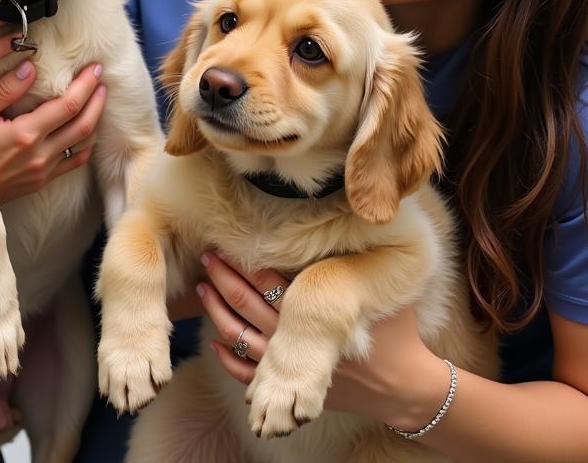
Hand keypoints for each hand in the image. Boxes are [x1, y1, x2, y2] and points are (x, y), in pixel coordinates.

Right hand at [0, 61, 105, 201]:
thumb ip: (2, 90)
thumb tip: (30, 67)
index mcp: (25, 134)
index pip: (67, 105)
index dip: (85, 84)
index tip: (94, 67)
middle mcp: (40, 154)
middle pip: (83, 123)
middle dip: (96, 97)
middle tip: (101, 75)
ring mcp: (44, 171)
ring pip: (83, 143)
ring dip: (95, 118)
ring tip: (98, 97)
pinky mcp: (42, 181)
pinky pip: (74, 162)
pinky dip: (87, 143)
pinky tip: (88, 129)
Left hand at [198, 253, 441, 427]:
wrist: (405, 389)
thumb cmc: (395, 332)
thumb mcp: (378, 290)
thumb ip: (353, 260)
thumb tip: (340, 219)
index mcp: (317, 309)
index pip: (268, 279)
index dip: (243, 261)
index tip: (225, 242)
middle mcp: (298, 338)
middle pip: (247, 303)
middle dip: (223, 278)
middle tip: (207, 255)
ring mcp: (292, 367)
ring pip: (240, 336)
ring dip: (217, 311)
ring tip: (203, 288)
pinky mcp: (291, 389)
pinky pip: (249, 375)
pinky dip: (228, 358)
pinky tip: (214, 341)